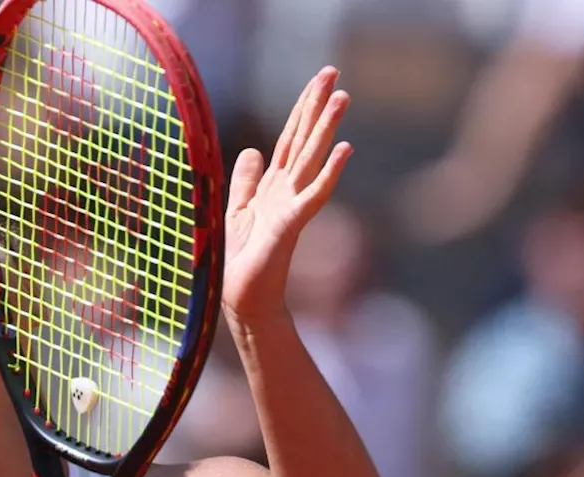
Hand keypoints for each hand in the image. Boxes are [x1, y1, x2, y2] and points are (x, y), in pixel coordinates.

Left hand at [222, 67, 351, 322]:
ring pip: (312, 158)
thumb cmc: (242, 260)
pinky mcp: (292, 224)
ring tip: (342, 97)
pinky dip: (330, 171)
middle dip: (316, 106)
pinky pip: (315, 193)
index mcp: (273, 186)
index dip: (302, 109)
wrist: (244, 297)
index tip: (318, 80)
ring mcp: (293, 205)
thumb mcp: (236, 210)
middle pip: (303, 139)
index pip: (289, 138)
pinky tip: (346, 149)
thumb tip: (252, 150)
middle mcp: (287, 190)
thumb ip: (245, 181)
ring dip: (327, 128)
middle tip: (333, 72)